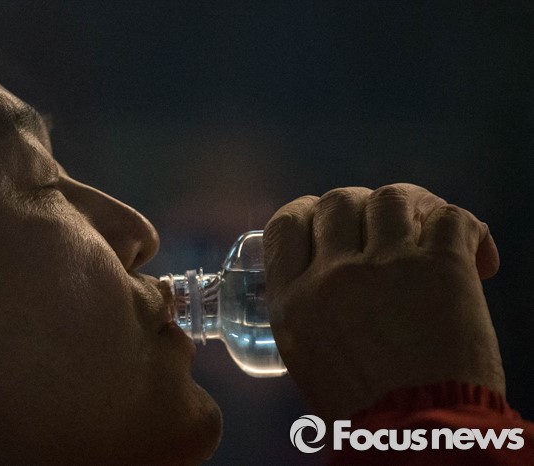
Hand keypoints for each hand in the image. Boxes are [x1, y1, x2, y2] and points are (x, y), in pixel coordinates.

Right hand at [263, 184, 503, 419]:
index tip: (324, 217)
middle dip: (359, 207)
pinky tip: (473, 252)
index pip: (286, 224)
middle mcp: (334, 274)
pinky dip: (464, 225)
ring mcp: (388, 266)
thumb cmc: (360, 408)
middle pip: (338, 201)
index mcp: (294, 299)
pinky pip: (451, 217)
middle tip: (382, 228)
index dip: (306, 211)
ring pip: (391, 197)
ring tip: (427, 229)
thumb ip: (310, 305)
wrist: (417, 437)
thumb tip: (330, 269)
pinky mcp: (442, 268)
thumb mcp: (306, 354)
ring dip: (412, 207)